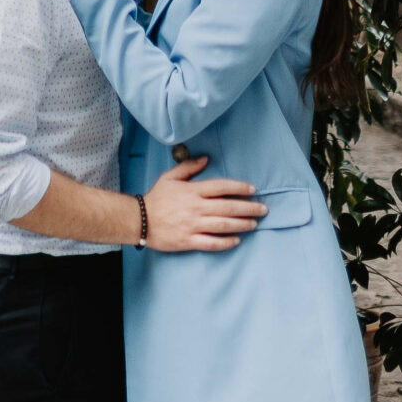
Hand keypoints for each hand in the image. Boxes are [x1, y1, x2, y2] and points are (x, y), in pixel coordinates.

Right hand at [144, 156, 265, 252]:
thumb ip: (188, 167)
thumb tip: (206, 159)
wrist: (138, 220)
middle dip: (249, 208)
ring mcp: (193, 225)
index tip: (253, 189)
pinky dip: (226, 242)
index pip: (222, 187)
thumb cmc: (156, 198)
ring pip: (223, 225)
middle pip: (228, 207)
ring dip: (242, 224)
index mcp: (193, 191)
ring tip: (254, 223)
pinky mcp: (188, 241)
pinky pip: (211, 242)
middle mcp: (196, 207)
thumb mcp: (170, 177)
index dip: (239, 187)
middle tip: (263, 209)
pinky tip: (236, 240)